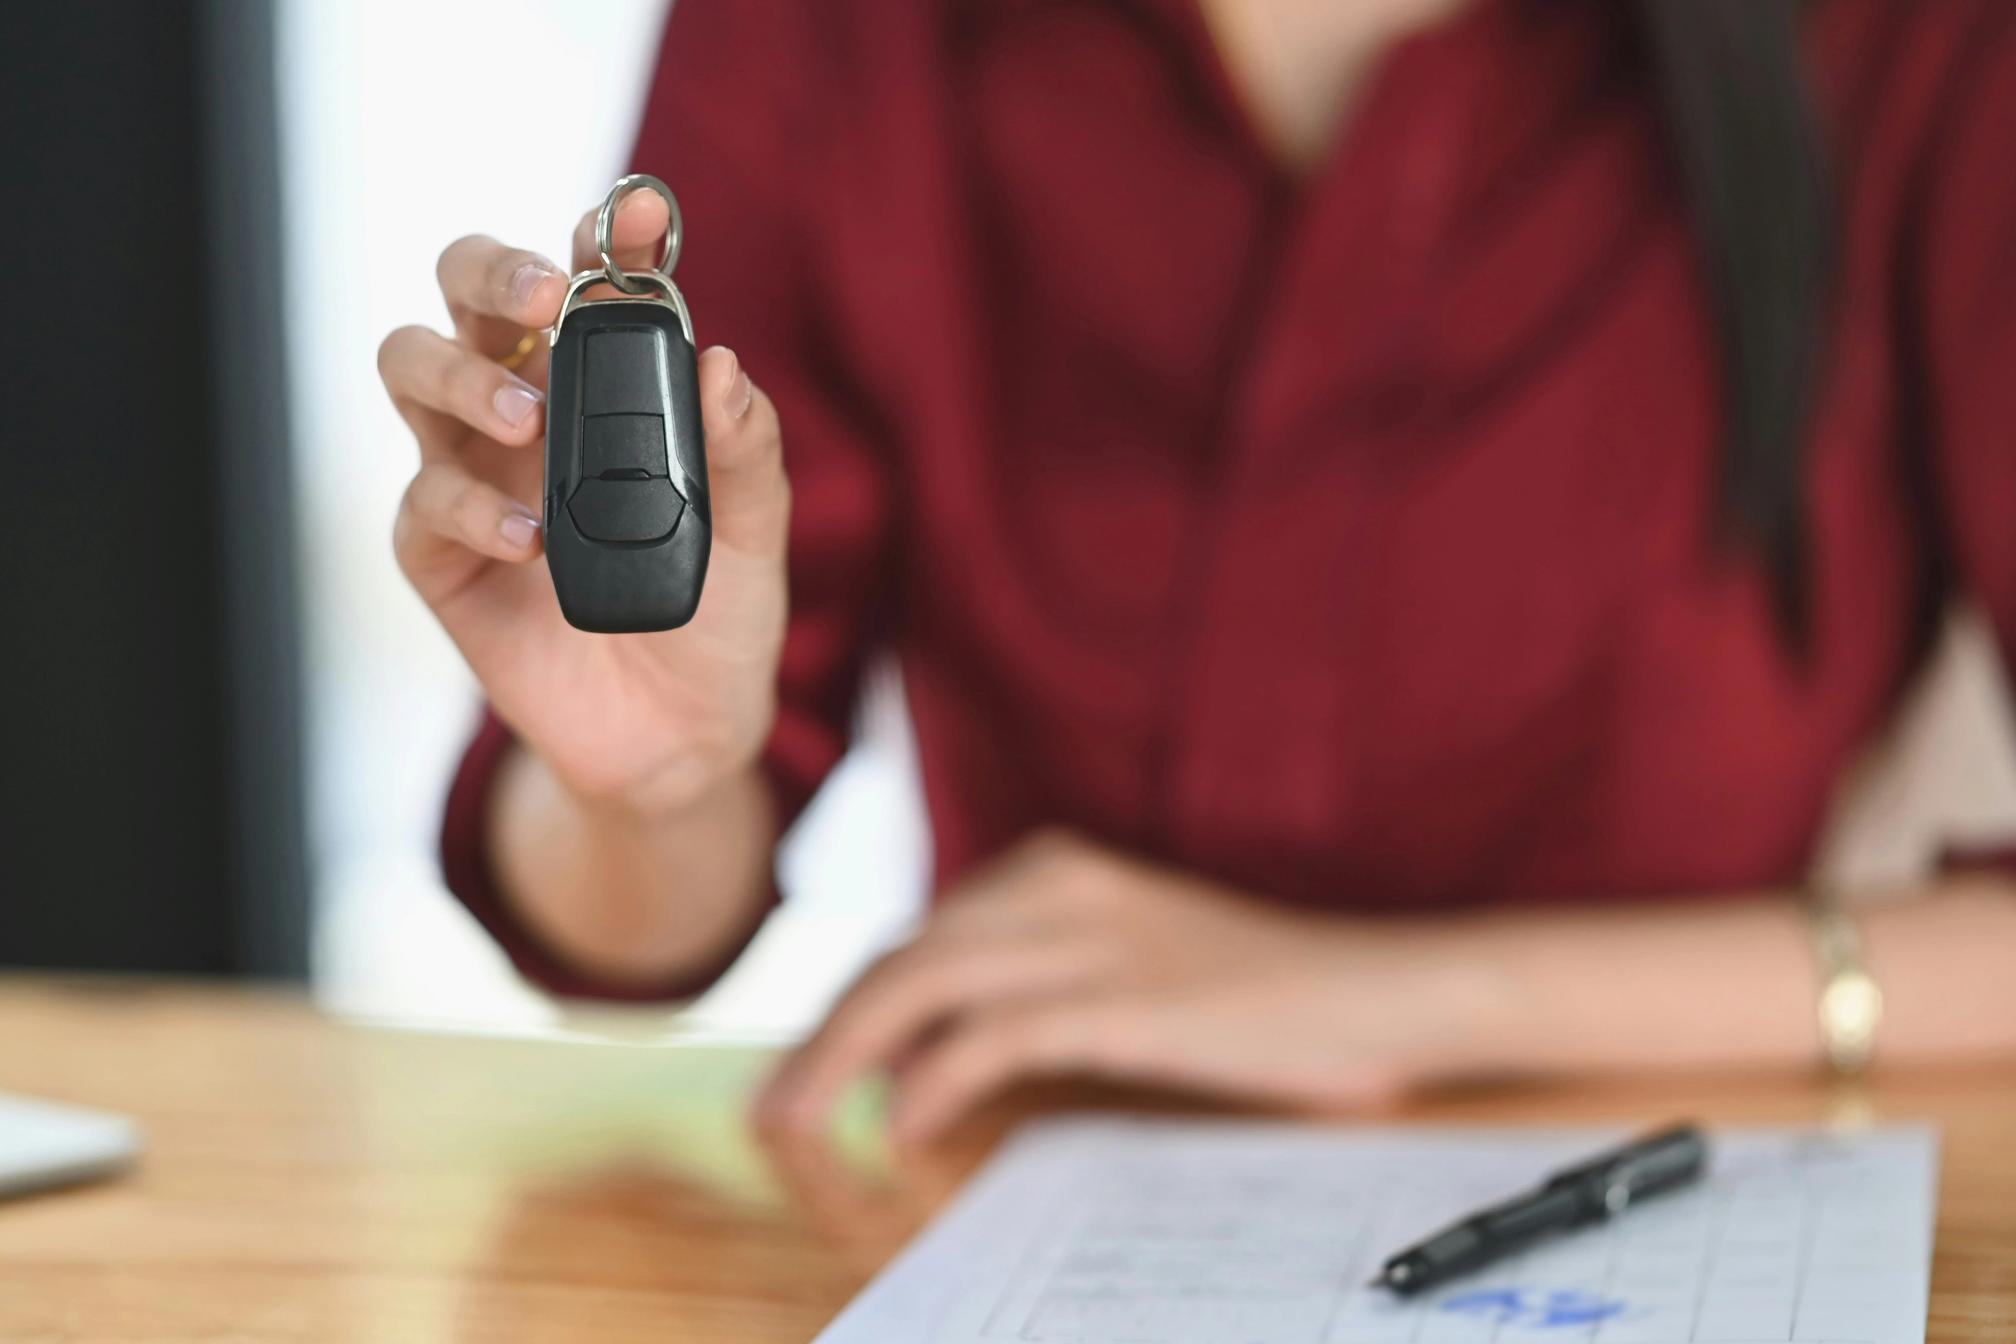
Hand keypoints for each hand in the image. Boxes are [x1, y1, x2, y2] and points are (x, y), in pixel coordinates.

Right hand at [377, 193, 789, 821]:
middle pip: (463, 297)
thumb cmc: (716, 616)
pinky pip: (425, 505)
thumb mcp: (755, 535)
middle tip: (545, 300)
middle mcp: (526, 413)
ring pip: (410, 370)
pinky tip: (531, 541)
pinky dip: (473, 510)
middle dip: (493, 274)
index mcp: (602, 390)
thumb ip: (745, 452)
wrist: (682, 736)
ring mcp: (475, 478)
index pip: (586, 287)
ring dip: (462, 376)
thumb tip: (722, 366)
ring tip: (527, 417)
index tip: (639, 216)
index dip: (602, 239)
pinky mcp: (443, 558)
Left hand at [754, 831, 1499, 1142]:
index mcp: (1056, 871)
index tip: (810, 1072)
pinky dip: (933, 1082)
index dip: (848, 1009)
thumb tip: (940, 1052)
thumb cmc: (1263, 995)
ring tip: (800, 1126)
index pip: (914, 937)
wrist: (1383, 990)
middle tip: (775, 1110)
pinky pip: (992, 1036)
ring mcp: (1092, 938)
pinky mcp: (1125, 998)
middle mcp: (1059, 887)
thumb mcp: (1134, 964)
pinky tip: (907, 1127)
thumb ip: (1044, 981)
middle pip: (897, 956)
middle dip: (821, 1036)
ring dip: (843, 1060)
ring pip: (919, 985)